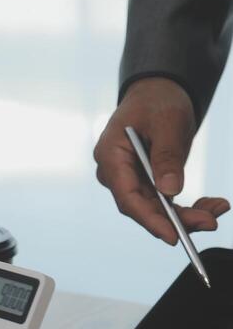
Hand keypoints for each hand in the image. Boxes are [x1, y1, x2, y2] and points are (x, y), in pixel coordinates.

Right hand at [93, 77, 228, 242]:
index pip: (127, 197)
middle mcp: (116, 174)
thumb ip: (166, 156)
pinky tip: (214, 205)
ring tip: (218, 210)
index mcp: (111, 156)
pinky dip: (190, 207)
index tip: (172, 235)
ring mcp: (131, 181)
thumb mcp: (167, 122)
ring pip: (157, 210)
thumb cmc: (157, 101)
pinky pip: (166, 203)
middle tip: (211, 221)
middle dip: (177, 220)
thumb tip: (169, 191)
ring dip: (188, 215)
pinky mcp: (147, 184)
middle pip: (143, 208)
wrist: (157, 93)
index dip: (149, 219)